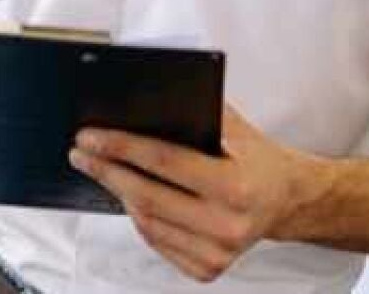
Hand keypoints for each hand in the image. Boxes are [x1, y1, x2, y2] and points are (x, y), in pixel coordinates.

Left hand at [68, 104, 312, 281]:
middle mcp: (227, 224)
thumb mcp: (235, 127)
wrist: (287, 199)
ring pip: (148, 223)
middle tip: (81, 152)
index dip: (122, 147)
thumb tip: (140, 99)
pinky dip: (138, 218)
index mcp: (236, 185)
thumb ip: (197, 111)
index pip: (164, 162)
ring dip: (119, 194)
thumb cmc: (257, 158)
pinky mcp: (208, 269)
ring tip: (101, 169)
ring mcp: (218, 253)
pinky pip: (158, 242)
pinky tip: (129, 197)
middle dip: (107, 171)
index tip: (91, 136)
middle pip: (147, 196)